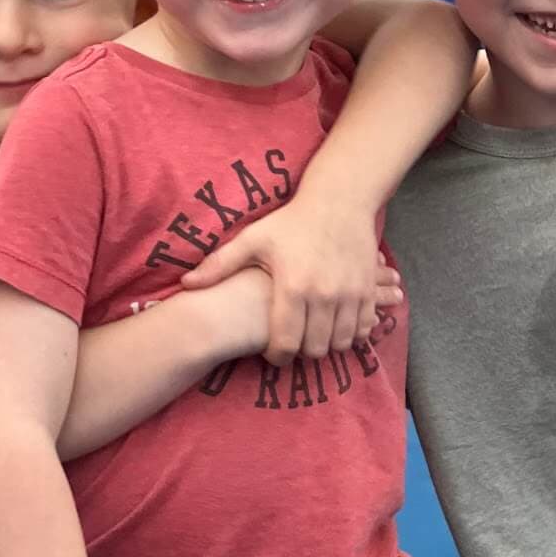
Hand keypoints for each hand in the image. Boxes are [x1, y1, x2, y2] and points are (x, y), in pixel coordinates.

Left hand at [180, 200, 400, 365]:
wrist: (340, 200)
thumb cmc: (293, 220)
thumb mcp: (254, 238)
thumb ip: (220, 264)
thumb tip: (187, 284)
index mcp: (293, 286)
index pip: (285, 343)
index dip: (276, 356)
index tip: (272, 353)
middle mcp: (324, 294)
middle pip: (314, 349)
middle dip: (301, 353)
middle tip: (292, 343)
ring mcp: (351, 294)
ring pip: (341, 343)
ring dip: (327, 345)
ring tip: (313, 335)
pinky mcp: (368, 290)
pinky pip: (364, 329)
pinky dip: (351, 334)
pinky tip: (336, 325)